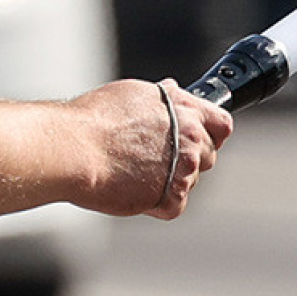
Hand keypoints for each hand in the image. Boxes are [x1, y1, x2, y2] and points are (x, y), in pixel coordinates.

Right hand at [68, 78, 232, 219]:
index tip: (201, 137)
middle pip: (208, 155)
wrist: (74, 148)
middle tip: (154, 158)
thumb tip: (173, 90)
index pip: (221, 124)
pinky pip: (173, 205)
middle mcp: (191, 138)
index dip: (212, 132)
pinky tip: (133, 189)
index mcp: (186, 109)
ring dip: (170, 180)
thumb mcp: (134, 93)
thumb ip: (163, 98)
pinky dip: (156, 203)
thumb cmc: (94, 120)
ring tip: (135, 172)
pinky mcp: (170, 197)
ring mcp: (184, 169)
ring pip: (190, 181)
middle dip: (188, 158)